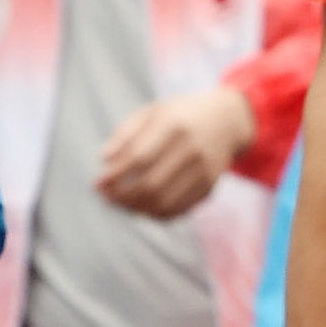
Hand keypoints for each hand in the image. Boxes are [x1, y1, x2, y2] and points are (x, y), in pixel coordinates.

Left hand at [94, 85, 256, 220]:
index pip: (138, 158)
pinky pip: (180, 209)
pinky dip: (157, 214)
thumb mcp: (152, 112)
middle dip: (123, 197)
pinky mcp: (210, 186)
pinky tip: (143, 208)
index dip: (115, 175)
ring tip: (122, 204)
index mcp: (173, 125)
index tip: (98, 183)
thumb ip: (126, 133)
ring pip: (165, 202)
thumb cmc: (180, 114)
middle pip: (151, 185)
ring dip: (137, 209)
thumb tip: (103, 159)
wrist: (227, 119)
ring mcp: (204, 170)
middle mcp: (192, 149)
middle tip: (107, 198)